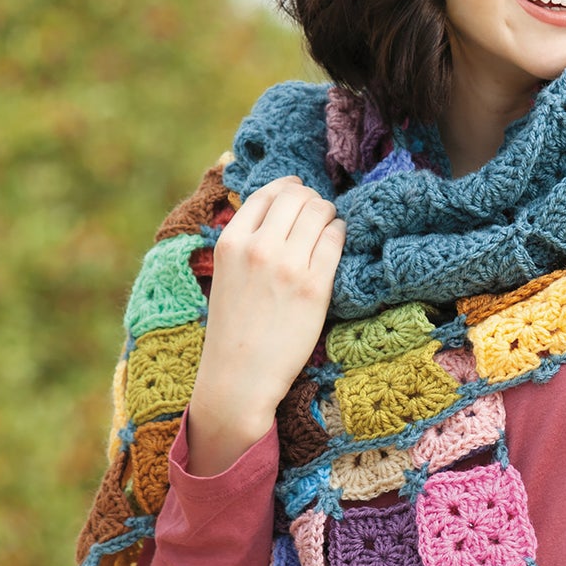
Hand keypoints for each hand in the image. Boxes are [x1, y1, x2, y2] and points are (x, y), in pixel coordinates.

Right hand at [185, 176, 344, 476]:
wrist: (240, 377)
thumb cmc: (234, 327)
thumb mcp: (226, 273)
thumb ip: (246, 239)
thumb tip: (276, 204)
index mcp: (231, 242)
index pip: (267, 193)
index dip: (288, 189)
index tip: (298, 193)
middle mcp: (259, 248)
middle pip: (297, 197)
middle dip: (311, 200)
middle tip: (317, 212)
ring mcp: (289, 266)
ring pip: (320, 212)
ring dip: (328, 214)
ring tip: (327, 226)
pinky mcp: (316, 286)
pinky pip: (336, 239)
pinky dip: (339, 234)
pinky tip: (335, 242)